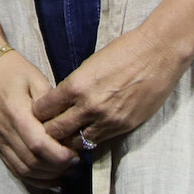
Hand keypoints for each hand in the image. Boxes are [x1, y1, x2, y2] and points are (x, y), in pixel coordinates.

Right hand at [0, 49, 78, 189]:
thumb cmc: (14, 71)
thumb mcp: (37, 80)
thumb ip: (52, 106)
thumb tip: (69, 128)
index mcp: (15, 112)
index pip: (39, 145)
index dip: (60, 156)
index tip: (77, 155)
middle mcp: (3, 130)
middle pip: (32, 161)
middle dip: (57, 168)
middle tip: (75, 164)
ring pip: (23, 170)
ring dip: (46, 176)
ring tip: (65, 170)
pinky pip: (13, 168)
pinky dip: (32, 178)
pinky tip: (48, 177)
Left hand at [30, 23, 192, 155]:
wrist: (157, 53)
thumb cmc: (124, 51)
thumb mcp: (90, 65)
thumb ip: (75, 85)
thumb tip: (62, 101)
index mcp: (76, 85)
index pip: (44, 109)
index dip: (37, 113)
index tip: (36, 114)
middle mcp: (89, 106)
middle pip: (56, 131)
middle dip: (48, 132)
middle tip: (45, 132)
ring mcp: (107, 119)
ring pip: (76, 143)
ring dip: (68, 141)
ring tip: (64, 139)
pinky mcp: (123, 127)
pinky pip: (98, 142)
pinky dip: (89, 141)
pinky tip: (85, 138)